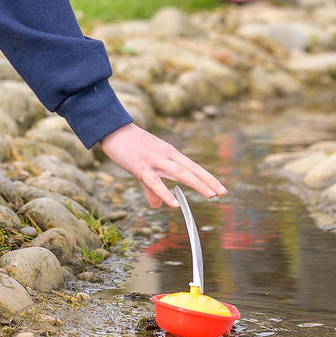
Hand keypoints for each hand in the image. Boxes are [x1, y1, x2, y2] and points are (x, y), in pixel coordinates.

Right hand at [98, 123, 227, 208]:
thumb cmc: (130, 148)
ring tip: (210, 195)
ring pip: (180, 173)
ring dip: (197, 184)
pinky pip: (155, 182)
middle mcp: (167, 155)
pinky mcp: (141, 166)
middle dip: (208, 181)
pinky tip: (174, 204)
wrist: (113, 130)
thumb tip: (156, 205)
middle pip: (192, 169)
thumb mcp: (144, 170)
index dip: (207, 178)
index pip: (193, 167)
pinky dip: (165, 193)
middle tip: (222, 192)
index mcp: (170, 154)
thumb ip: (151, 190)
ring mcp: (155, 160)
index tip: (221, 188)